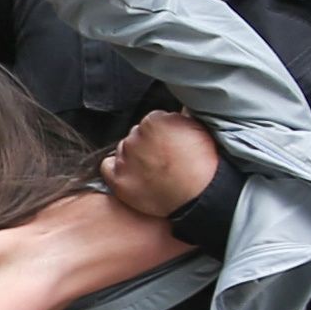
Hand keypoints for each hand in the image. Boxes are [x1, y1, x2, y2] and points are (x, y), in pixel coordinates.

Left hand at [101, 110, 219, 217]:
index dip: (161, 133)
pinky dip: (115, 169)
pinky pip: (107, 167)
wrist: (200, 195)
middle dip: (146, 145)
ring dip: (133, 157)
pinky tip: (131, 174)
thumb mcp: (197, 128)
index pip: (151, 121)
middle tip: (162, 159)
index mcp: (154, 121)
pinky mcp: (119, 180)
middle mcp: (135, 137)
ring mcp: (125, 159)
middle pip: (135, 135)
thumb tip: (173, 114)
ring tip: (153, 171)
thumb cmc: (203, 164)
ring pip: (123, 150)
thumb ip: (178, 118)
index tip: (168, 142)